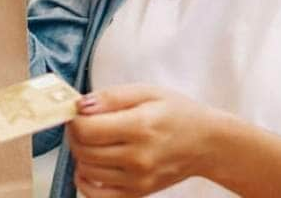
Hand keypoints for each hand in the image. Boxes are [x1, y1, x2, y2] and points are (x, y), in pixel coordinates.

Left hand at [67, 85, 219, 197]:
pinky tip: (91, 165)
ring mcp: (137, 180)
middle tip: (83, 123)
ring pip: (86, 170)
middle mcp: (138, 157)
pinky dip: (85, 180)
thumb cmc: (177, 113)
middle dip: (75, 134)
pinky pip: (96, 195)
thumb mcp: (146, 92)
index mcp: (139, 127)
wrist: (206, 143)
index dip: (74, 119)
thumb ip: (111, 97)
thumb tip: (80, 105)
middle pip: (83, 150)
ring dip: (81, 154)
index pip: (86, 129)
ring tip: (93, 140)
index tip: (78, 111)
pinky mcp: (137, 193)